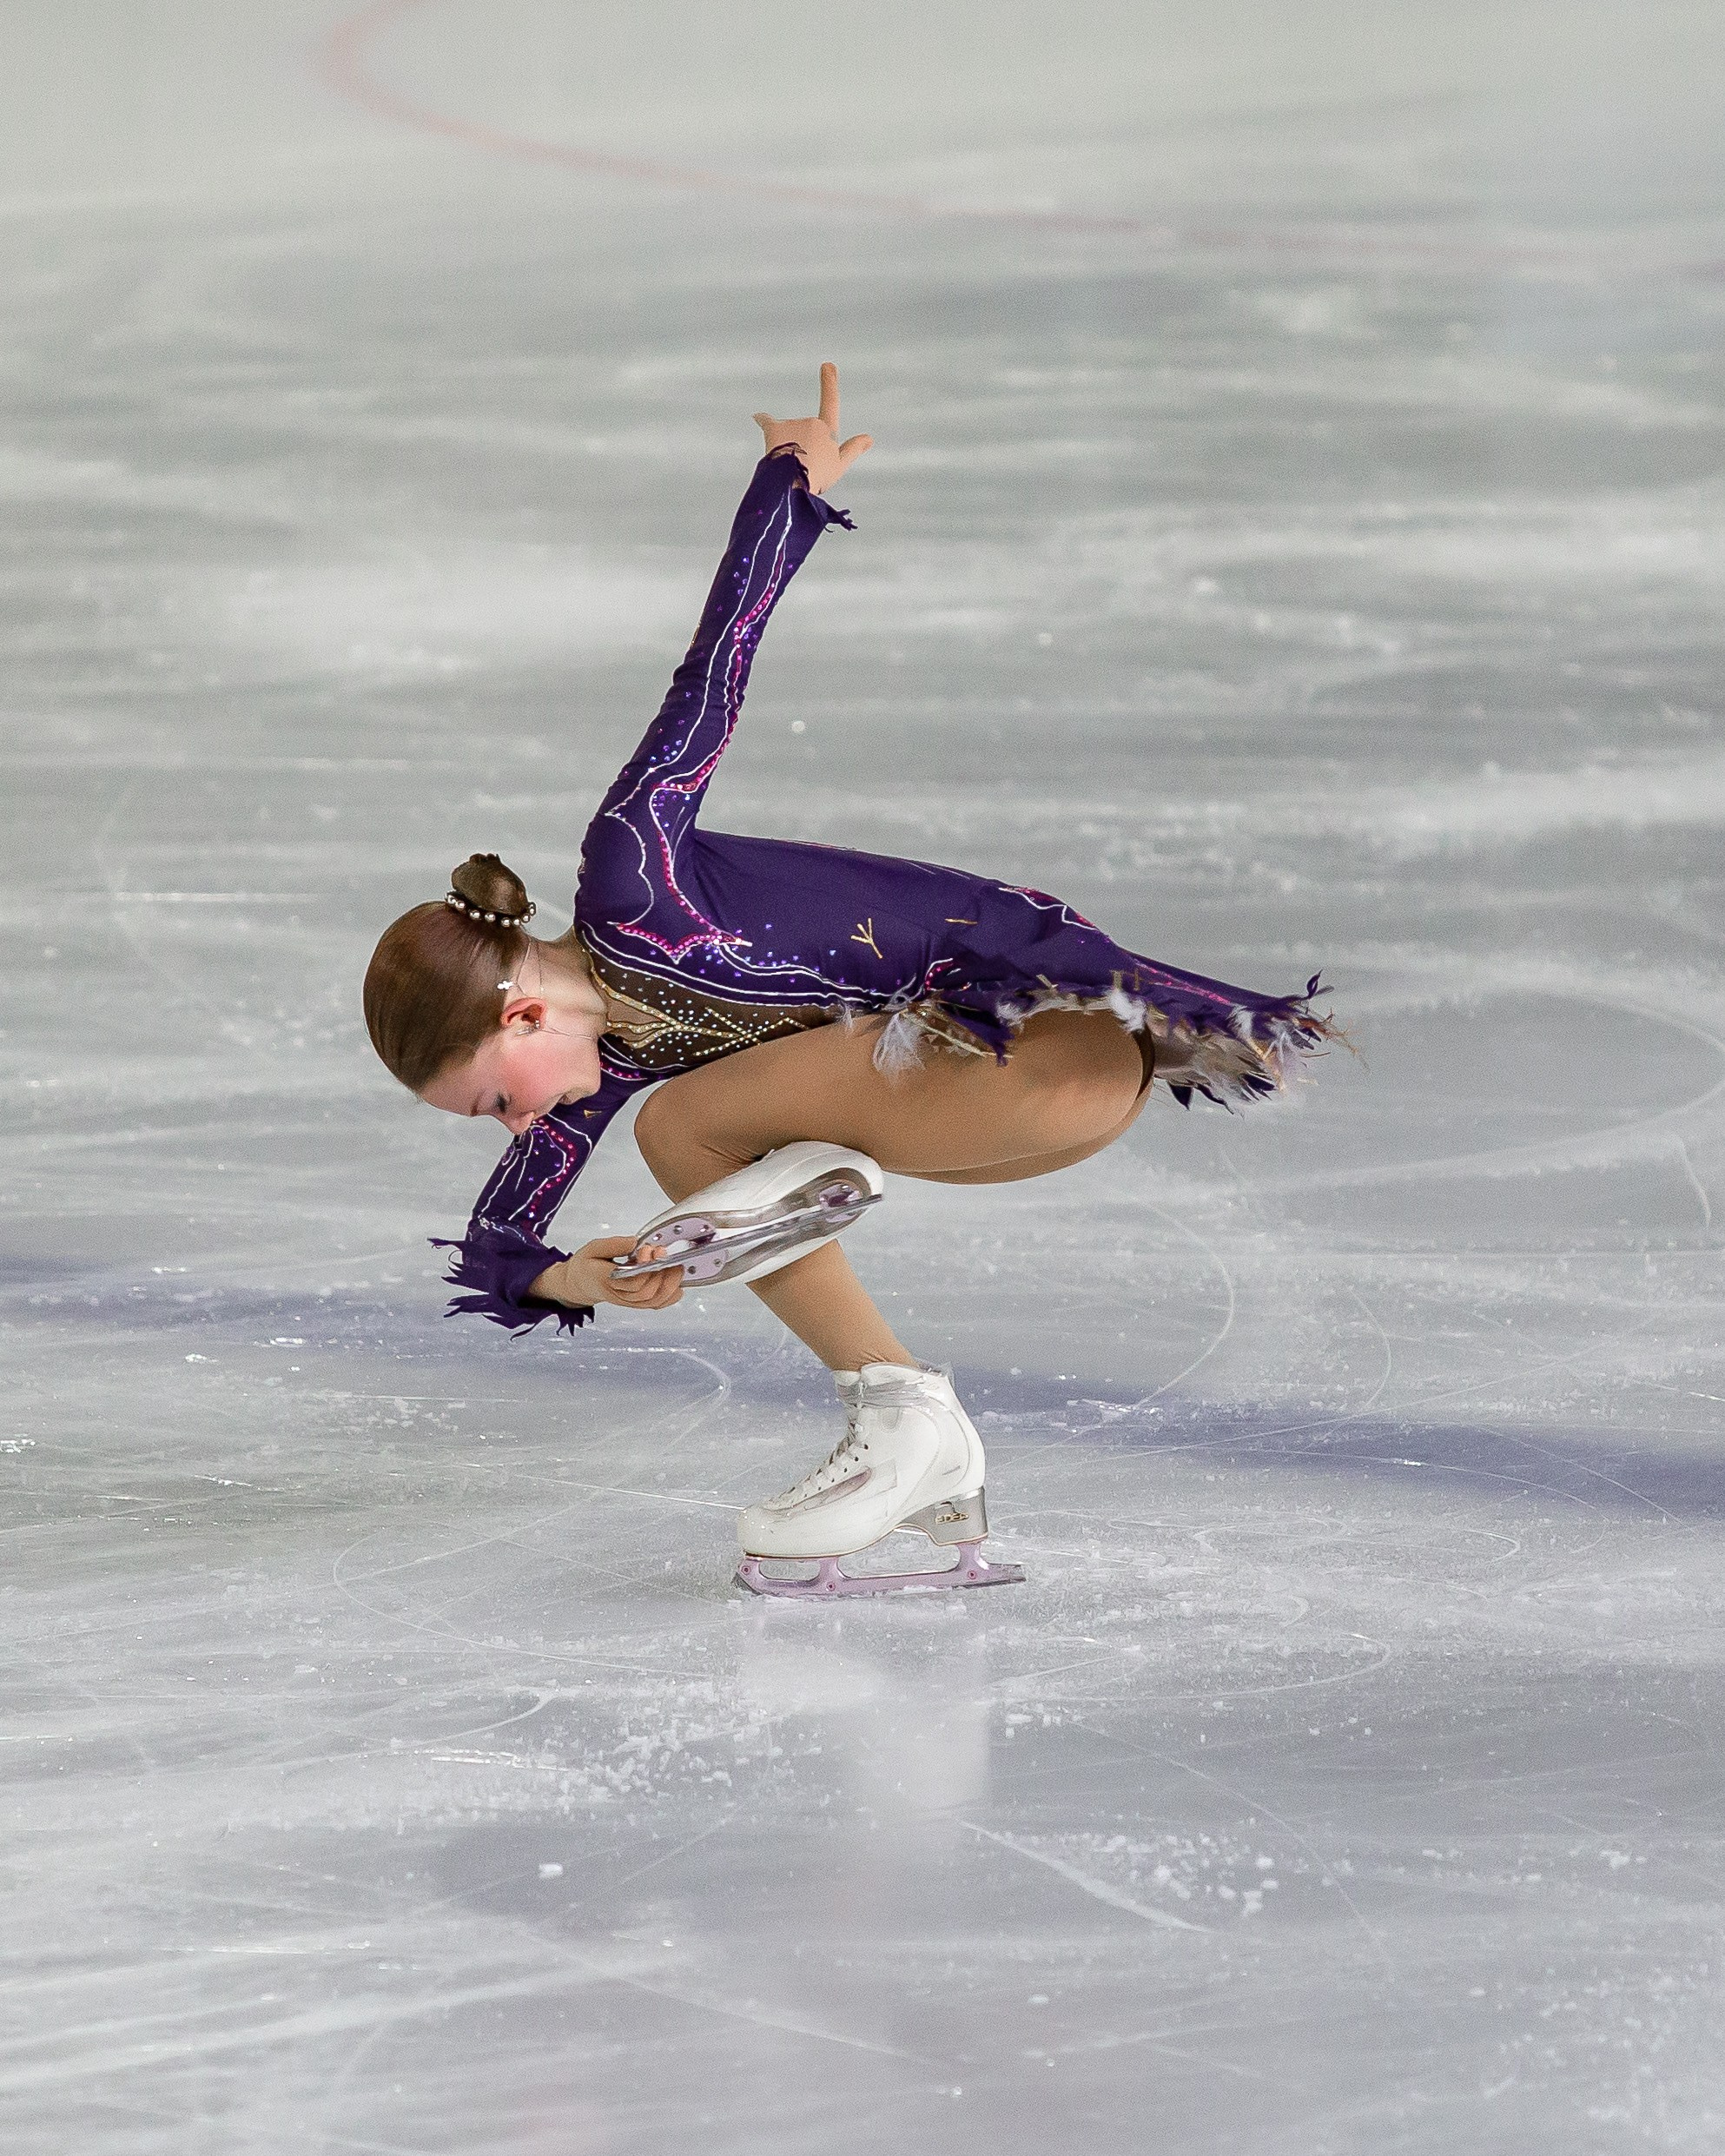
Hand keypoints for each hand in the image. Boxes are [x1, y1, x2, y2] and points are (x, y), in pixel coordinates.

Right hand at [531, 1238, 685, 1312]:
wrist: (579, 1284)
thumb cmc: (586, 1266)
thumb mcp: (593, 1248)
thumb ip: (613, 1245)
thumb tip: (634, 1242)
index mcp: (605, 1280)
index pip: (632, 1281)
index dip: (646, 1268)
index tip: (649, 1250)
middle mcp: (618, 1294)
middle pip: (646, 1292)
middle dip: (661, 1273)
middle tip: (664, 1253)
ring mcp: (628, 1301)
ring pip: (652, 1301)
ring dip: (669, 1285)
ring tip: (676, 1267)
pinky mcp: (635, 1302)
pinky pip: (654, 1305)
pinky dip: (669, 1298)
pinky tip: (678, 1287)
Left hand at [753, 362, 870, 496]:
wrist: (793, 482)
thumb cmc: (817, 477)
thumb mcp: (839, 466)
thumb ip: (853, 449)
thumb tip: (869, 438)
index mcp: (828, 430)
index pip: (830, 403)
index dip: (829, 383)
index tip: (827, 365)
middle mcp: (810, 421)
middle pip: (805, 433)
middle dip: (803, 447)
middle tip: (803, 469)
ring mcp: (792, 424)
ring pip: (789, 434)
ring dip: (788, 447)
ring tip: (789, 467)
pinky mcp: (774, 429)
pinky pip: (767, 421)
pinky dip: (762, 420)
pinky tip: (757, 417)